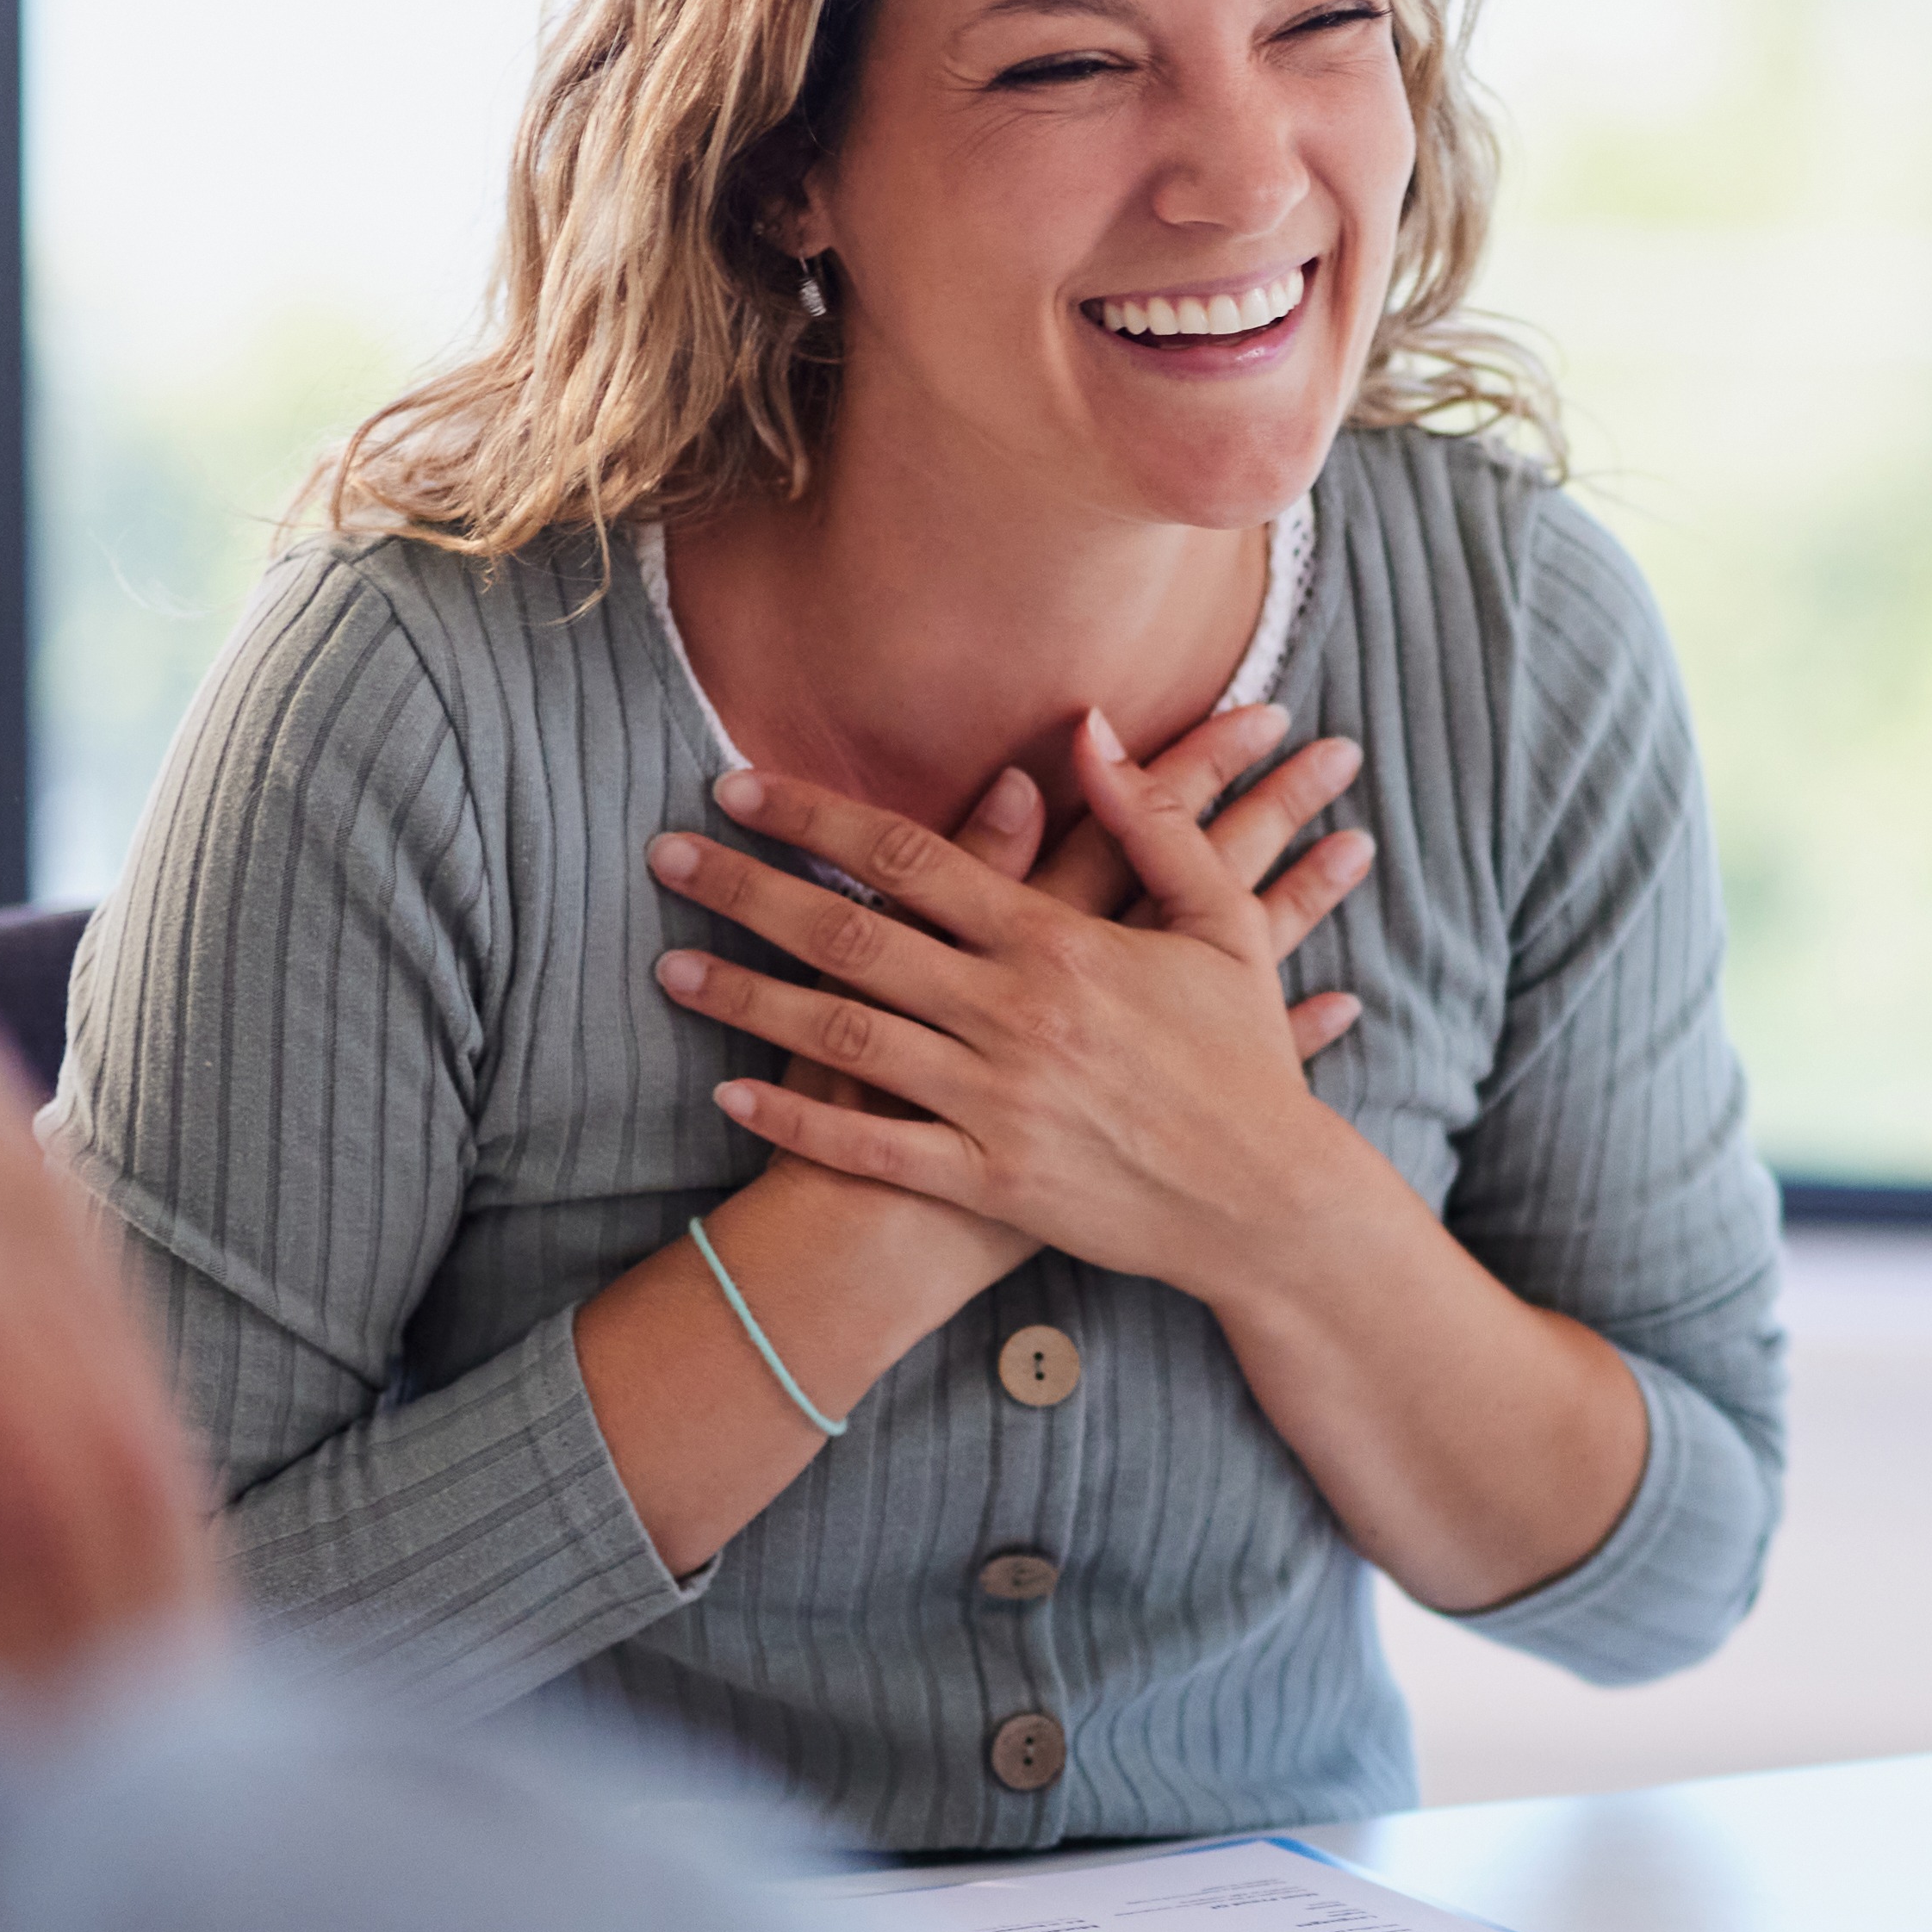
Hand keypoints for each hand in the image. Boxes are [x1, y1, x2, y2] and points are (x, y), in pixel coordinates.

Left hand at [647, 716, 1381, 1293]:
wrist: (1266, 1203)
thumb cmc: (1243, 1059)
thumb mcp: (1220, 926)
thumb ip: (1153, 822)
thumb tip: (1092, 727)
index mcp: (1061, 943)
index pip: (911, 857)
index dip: (817, 818)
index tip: (741, 785)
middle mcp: (1015, 1016)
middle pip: (851, 936)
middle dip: (748, 891)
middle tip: (666, 855)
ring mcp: (996, 1103)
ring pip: (844, 1038)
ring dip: (748, 1000)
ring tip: (669, 969)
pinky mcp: (989, 1181)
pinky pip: (873, 1149)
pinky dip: (798, 1121)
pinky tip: (732, 1094)